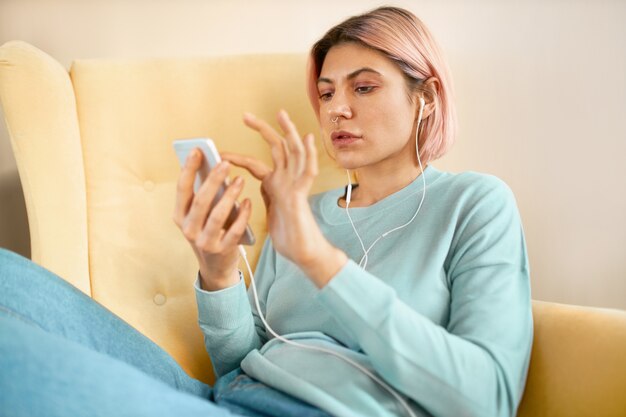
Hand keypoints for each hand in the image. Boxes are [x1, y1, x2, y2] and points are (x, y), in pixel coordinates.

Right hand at [172, 149, 251, 290]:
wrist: (216, 268)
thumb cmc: (209, 232)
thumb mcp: (200, 216)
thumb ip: (203, 195)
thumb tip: (212, 166)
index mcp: (179, 216)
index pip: (182, 189)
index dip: (188, 169)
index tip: (197, 150)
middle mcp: (188, 229)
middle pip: (201, 200)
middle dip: (213, 179)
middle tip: (225, 163)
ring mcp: (204, 242)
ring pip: (217, 215)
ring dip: (229, 195)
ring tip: (240, 180)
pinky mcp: (222, 251)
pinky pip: (235, 230)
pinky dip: (243, 215)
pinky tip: (248, 201)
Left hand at [222, 110, 347, 286]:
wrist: (303, 253)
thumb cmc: (287, 237)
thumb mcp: (267, 212)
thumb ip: (262, 197)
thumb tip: (250, 189)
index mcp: (276, 186)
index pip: (256, 164)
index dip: (239, 157)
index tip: (221, 153)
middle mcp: (287, 181)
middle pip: (277, 148)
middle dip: (263, 130)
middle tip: (246, 115)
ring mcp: (296, 186)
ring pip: (295, 152)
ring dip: (288, 132)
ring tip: (280, 114)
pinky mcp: (301, 195)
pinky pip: (308, 170)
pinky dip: (309, 154)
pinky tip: (307, 139)